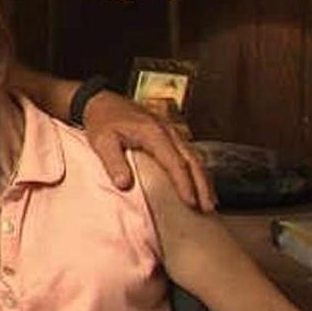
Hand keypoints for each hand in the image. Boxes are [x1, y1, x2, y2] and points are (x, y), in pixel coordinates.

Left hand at [82, 90, 214, 211]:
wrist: (103, 101)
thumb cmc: (102, 121)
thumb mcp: (101, 141)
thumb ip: (113, 162)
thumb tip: (124, 185)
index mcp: (154, 133)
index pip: (175, 162)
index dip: (184, 184)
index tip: (191, 203)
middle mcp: (168, 131)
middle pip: (193, 160)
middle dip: (202, 185)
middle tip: (208, 208)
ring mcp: (171, 132)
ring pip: (195, 157)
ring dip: (204, 179)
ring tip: (210, 202)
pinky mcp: (170, 135)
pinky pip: (189, 153)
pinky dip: (197, 170)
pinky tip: (199, 184)